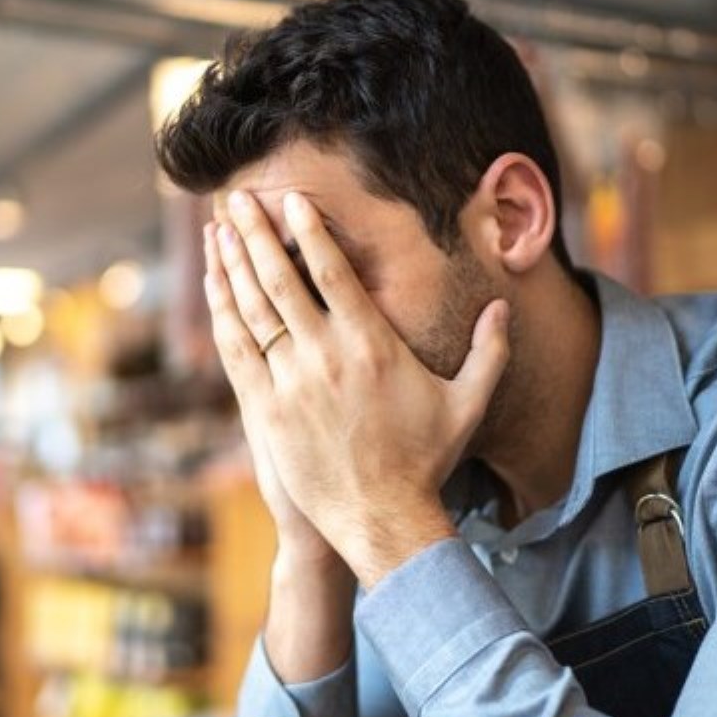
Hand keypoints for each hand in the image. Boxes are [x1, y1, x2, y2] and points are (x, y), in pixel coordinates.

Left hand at [204, 190, 508, 586]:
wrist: (382, 518)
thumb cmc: (425, 462)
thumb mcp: (467, 404)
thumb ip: (488, 352)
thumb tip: (501, 308)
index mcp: (372, 344)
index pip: (333, 272)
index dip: (308, 232)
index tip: (290, 201)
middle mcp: (327, 356)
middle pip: (282, 280)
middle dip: (256, 233)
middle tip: (239, 197)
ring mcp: (292, 382)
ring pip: (254, 309)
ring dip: (233, 265)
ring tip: (219, 228)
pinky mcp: (267, 411)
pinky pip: (237, 350)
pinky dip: (223, 313)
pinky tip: (214, 286)